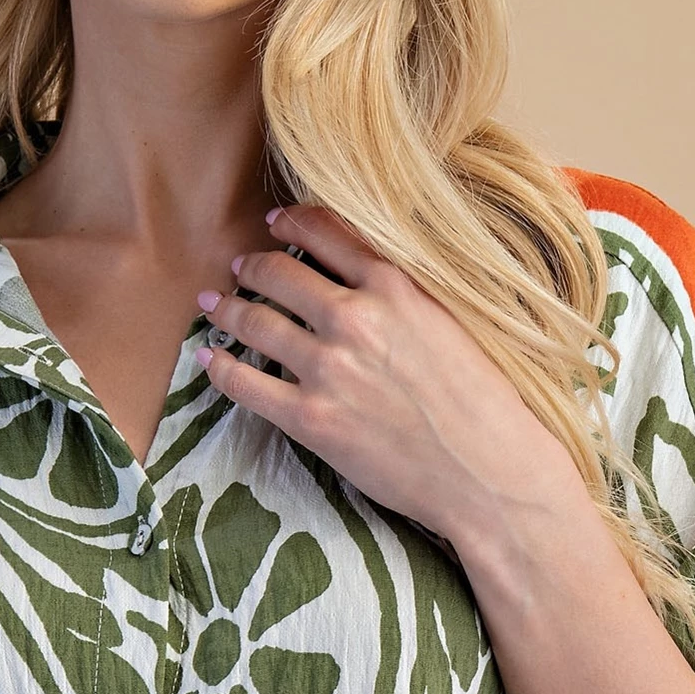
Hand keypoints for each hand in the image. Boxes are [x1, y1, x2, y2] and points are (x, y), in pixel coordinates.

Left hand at [197, 205, 580, 548]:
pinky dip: (220, 368)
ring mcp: (327, 368)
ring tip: (214, 302)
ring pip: (256, 323)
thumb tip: (369, 279)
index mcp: (395, 287)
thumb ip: (405, 294)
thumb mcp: (453, 321)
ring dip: (228, 308)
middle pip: (281, 274)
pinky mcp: (310, 418)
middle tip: (240, 267)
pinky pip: (246, 385)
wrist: (487, 472)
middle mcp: (355, 318)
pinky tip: (207, 358)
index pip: (328, 233)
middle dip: (253, 266)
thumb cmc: (483, 402)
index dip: (293, 222)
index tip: (276, 222)